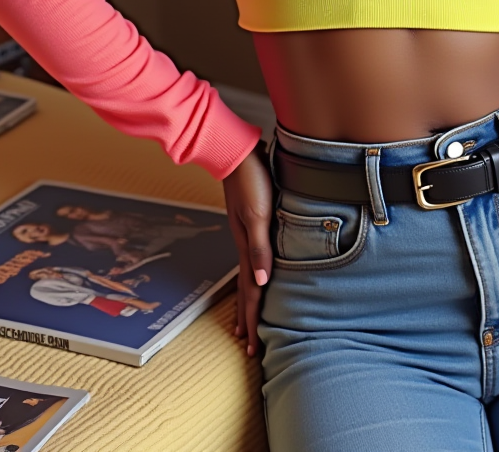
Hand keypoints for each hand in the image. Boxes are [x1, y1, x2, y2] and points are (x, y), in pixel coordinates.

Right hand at [224, 145, 274, 357]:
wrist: (236, 152)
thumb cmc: (251, 180)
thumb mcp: (258, 214)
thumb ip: (259, 248)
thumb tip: (261, 282)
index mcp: (247, 246)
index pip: (251, 292)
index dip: (253, 319)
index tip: (252, 347)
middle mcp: (245, 244)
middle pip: (246, 289)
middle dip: (248, 318)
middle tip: (249, 346)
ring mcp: (246, 233)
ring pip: (247, 275)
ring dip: (248, 300)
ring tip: (247, 320)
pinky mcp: (250, 222)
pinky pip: (251, 259)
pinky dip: (252, 275)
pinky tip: (256, 276)